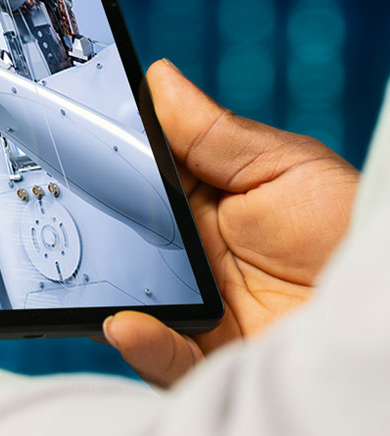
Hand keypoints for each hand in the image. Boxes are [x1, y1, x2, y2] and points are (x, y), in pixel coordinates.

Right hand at [104, 59, 358, 386]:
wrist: (387, 318)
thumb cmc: (353, 232)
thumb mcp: (285, 168)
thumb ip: (215, 133)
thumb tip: (159, 78)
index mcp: (205, 200)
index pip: (140, 173)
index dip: (109, 157)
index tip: (77, 136)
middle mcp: (191, 253)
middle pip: (124, 233)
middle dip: (99, 221)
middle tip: (77, 205)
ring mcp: (194, 304)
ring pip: (131, 295)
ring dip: (107, 286)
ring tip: (95, 274)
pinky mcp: (207, 357)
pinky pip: (160, 357)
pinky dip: (139, 343)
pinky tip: (128, 324)